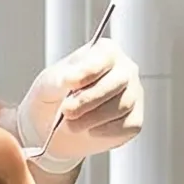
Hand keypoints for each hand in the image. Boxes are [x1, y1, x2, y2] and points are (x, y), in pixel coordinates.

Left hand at [20, 42, 144, 171]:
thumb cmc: (55, 96)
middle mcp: (125, 70)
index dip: (87, 71)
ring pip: (121, 106)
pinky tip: (88, 129)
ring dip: (91, 118)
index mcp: (105, 52)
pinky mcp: (135, 120)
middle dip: (89, 99)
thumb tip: (70, 79)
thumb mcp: (48, 83)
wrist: (56, 125)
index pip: (103, 58)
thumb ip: (58, 79)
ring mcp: (134, 95)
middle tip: (66, 111)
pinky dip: (102, 131)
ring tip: (70, 124)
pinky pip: (125, 126)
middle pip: (117, 82)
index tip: (69, 83)